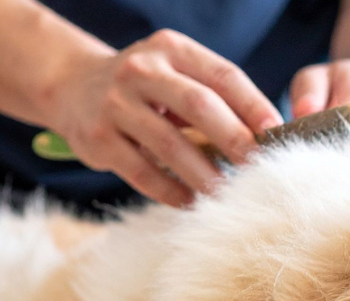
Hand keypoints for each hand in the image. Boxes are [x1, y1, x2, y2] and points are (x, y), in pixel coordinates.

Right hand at [48, 29, 282, 206]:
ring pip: (171, 144)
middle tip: (259, 169)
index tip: (277, 134)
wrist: (72, 86)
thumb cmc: (144, 88)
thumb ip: (214, 97)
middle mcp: (143, 71)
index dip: (254, 106)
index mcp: (172, 50)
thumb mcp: (175, 74)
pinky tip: (190, 202)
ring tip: (227, 194)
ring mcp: (116, 103)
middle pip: (200, 106)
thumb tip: (267, 137)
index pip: (223, 76)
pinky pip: (141, 171)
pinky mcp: (98, 138)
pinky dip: (169, 190)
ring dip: (204, 174)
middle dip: (235, 140)